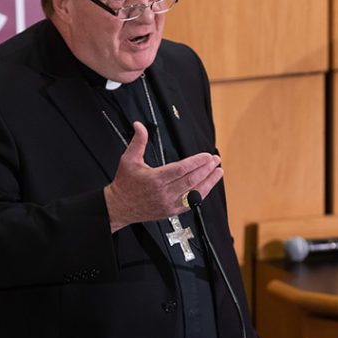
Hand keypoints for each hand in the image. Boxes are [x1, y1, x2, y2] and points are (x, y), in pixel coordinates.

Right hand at [104, 122, 222, 232]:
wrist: (119, 207)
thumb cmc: (125, 184)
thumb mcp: (128, 159)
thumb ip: (138, 141)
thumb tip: (139, 126)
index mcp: (155, 179)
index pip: (182, 169)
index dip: (197, 162)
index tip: (207, 156)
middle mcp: (163, 193)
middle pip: (192, 180)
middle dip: (207, 169)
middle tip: (216, 160)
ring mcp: (169, 204)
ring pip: (194, 193)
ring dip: (209, 182)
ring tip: (218, 171)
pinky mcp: (171, 211)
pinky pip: (191, 203)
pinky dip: (202, 193)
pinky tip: (208, 185)